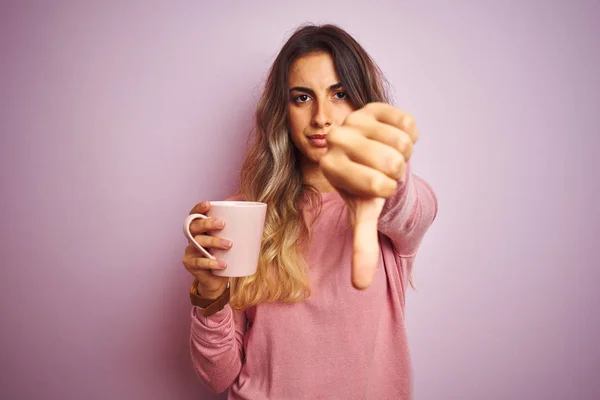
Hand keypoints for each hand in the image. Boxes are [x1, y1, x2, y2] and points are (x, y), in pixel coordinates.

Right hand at [182, 202, 231, 298]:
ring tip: (229, 245)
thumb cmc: (224, 254)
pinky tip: (223, 264)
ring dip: (214, 242)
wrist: (217, 279)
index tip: (209, 204)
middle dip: (208, 223)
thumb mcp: (230, 237)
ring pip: (198, 244)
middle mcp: (191, 238)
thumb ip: (235, 220)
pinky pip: (199, 262)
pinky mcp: (190, 265)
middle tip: (223, 224)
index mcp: (199, 229)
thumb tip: (245, 198)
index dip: (199, 208)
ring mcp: (189, 251)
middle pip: (195, 227)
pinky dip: (212, 262)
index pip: (194, 215)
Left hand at [319, 103, 418, 289]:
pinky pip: (407, 122)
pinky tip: (392, 136)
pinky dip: (409, 134)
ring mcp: (355, 118)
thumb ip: (361, 248)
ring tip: (386, 153)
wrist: (369, 157)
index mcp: (331, 167)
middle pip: (393, 162)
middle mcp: (337, 140)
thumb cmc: (366, 188)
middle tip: (383, 169)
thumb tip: (360, 287)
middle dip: (396, 172)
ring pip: (401, 142)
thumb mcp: (363, 216)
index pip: (379, 184)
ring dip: (403, 153)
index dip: (387, 190)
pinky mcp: (374, 104)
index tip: (375, 186)